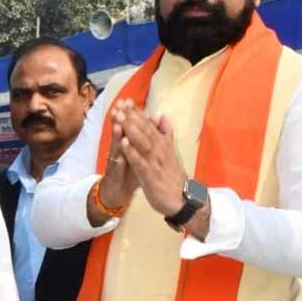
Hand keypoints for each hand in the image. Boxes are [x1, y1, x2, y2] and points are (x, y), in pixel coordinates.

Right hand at [100, 100, 139, 208]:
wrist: (117, 193)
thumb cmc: (129, 172)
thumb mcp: (137, 154)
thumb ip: (143, 139)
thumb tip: (151, 122)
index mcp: (127, 146)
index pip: (127, 128)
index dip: (128, 115)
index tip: (129, 100)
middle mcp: (118, 152)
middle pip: (118, 134)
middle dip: (119, 121)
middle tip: (118, 107)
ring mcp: (114, 164)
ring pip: (115, 150)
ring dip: (115, 139)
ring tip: (117, 126)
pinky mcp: (114, 177)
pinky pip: (116, 171)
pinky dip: (118, 164)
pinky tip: (119, 159)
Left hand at [115, 103, 186, 217]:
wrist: (183, 200)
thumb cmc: (172, 176)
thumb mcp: (170, 152)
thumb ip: (165, 134)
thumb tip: (162, 115)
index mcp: (162, 144)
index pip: (148, 125)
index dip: (137, 113)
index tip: (126, 100)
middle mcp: (159, 150)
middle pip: (144, 130)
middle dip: (131, 116)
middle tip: (120, 104)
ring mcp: (155, 162)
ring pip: (142, 142)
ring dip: (130, 129)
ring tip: (119, 117)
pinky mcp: (150, 175)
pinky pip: (140, 161)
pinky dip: (132, 151)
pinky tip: (123, 142)